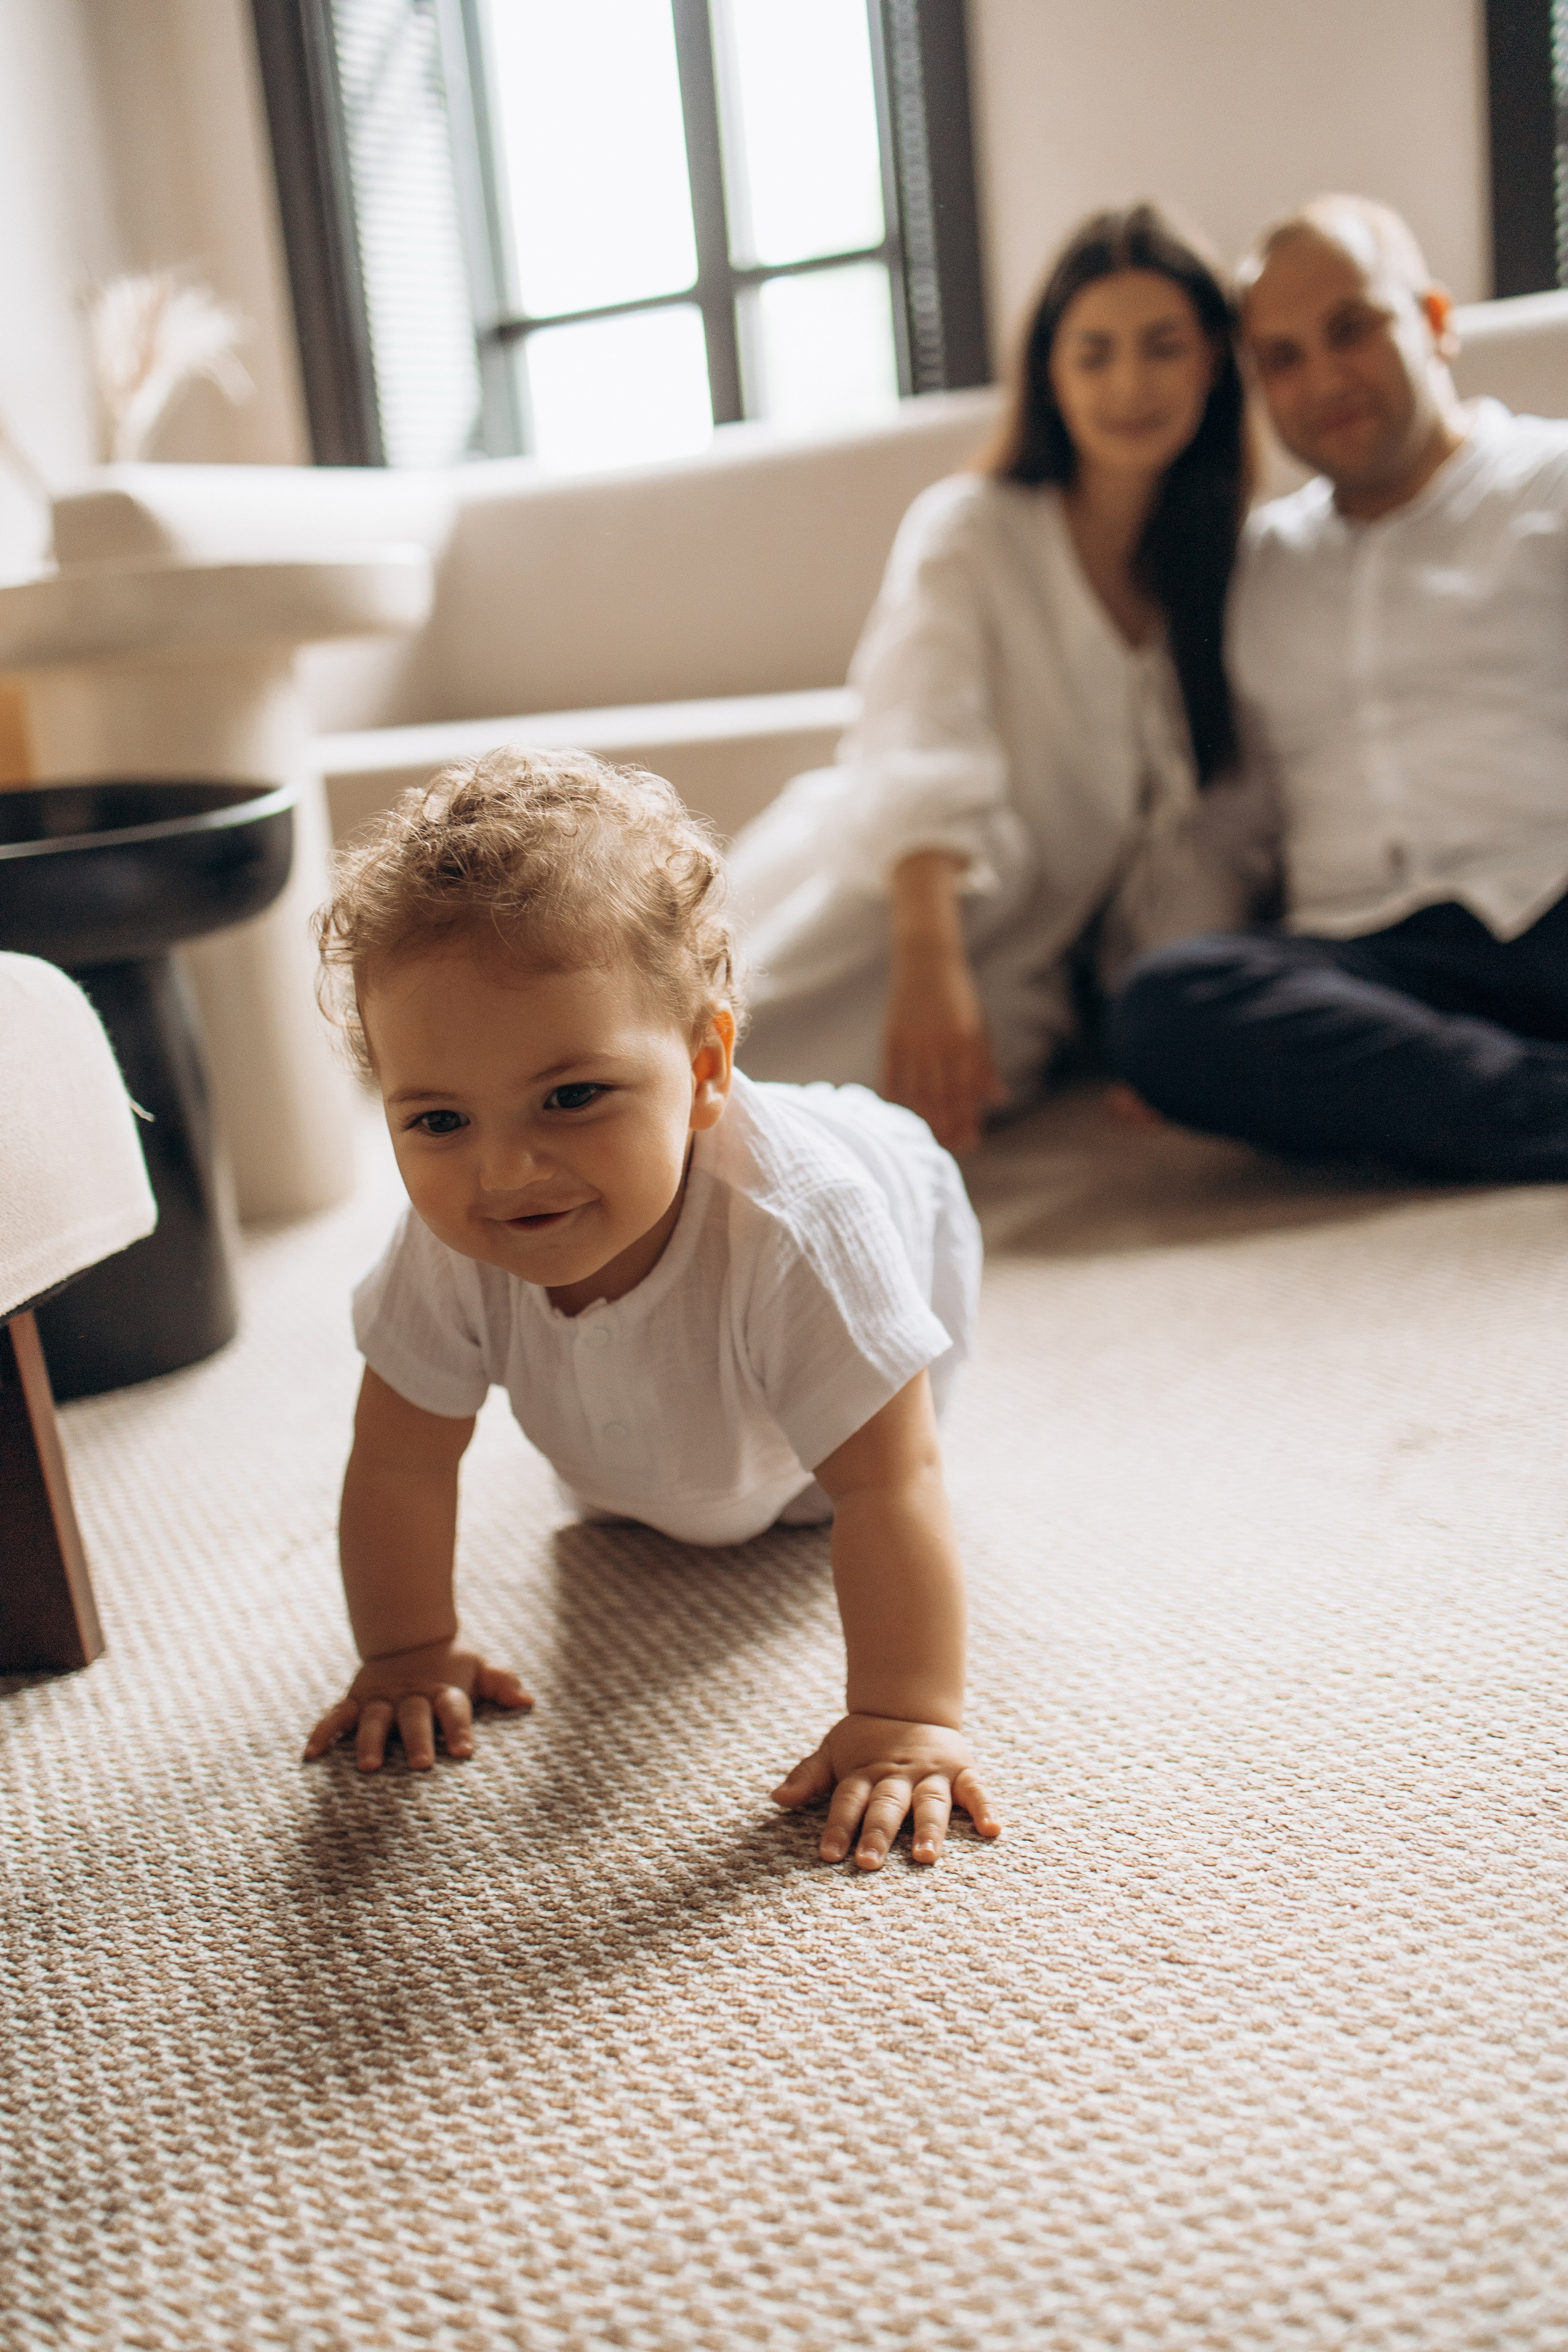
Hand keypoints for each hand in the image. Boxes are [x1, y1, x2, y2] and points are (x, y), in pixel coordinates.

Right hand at [304, 1639, 531, 1771]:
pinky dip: (323, 1732)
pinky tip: (311, 1754)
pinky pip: (337, 1717)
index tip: (465, 1752)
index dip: (459, 1728)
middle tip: (421, 1764)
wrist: (409, 1638)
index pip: (453, 1709)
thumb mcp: (478, 1668)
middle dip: (417, 1740)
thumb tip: (527, 1700)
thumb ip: (500, 1683)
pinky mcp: (356, 1701)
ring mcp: (381, 1699)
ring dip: (370, 1742)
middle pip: (414, 1718)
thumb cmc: (451, 1666)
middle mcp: (411, 1696)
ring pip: (374, 1720)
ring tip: (368, 1767)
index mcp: (442, 1691)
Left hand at [772, 1713, 1000, 1869]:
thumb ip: (808, 1777)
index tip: (829, 1855)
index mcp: (864, 1772)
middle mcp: (897, 1775)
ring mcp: (930, 1773)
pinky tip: (992, 1828)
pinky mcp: (960, 1770)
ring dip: (927, 1829)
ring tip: (924, 1857)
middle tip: (868, 1863)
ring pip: (928, 1803)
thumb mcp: (832, 1751)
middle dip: (877, 1833)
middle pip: (886, 1806)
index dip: (838, 1827)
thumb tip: (776, 1799)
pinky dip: (985, 1807)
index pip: (848, 1801)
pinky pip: (975, 1789)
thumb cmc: (865, 1742)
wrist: (909, 1703)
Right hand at [882, 947, 1005, 1151]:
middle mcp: (940, 1043)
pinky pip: (892, 1078)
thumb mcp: (980, 1027)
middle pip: (943, 1098)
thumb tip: (998, 1100)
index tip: (972, 1140)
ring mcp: (914, 1041)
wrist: (927, 962)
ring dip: (925, 1118)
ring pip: (917, 1093)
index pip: (968, 1092)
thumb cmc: (959, 998)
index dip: (969, 1119)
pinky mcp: (892, 1038)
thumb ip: (986, 1065)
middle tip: (954, 1144)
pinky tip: (904, 1112)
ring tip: (932, 1134)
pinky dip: (897, 1099)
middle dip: (949, 1126)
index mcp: (967, 1040)